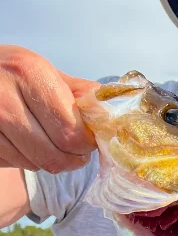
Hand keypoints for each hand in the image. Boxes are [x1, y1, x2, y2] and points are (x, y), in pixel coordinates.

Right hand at [0, 46, 98, 171]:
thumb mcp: (43, 71)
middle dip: (73, 158)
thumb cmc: (10, 72)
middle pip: (54, 154)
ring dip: (50, 160)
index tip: (89, 141)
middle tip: (77, 150)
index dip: (87, 144)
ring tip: (50, 143)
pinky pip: (13, 164)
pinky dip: (26, 160)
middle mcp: (4, 98)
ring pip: (34, 164)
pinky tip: (25, 143)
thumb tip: (109, 116)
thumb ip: (80, 93)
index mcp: (30, 74)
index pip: (71, 131)